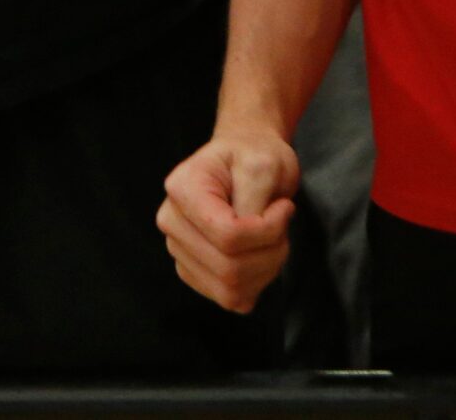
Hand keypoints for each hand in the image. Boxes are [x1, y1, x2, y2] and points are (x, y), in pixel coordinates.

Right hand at [159, 128, 297, 313]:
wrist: (244, 160)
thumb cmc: (253, 156)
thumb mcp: (263, 164)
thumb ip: (254, 200)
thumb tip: (250, 242)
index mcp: (182, 189)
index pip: (227, 235)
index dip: (267, 231)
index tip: (283, 209)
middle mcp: (172, 222)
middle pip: (228, 268)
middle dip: (271, 253)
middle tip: (282, 224)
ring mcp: (179, 249)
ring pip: (229, 290)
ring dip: (266, 270)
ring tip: (273, 238)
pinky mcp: (193, 271)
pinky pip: (230, 298)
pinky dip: (255, 283)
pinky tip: (259, 255)